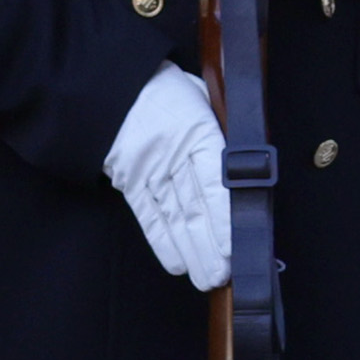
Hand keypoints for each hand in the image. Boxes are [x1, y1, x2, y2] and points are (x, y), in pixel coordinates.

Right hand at [106, 64, 231, 288]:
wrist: (111, 82)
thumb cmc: (165, 89)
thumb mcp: (201, 96)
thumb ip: (222, 125)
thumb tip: (247, 153)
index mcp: (197, 132)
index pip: (214, 180)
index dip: (224, 215)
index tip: (235, 244)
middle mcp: (173, 156)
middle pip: (195, 207)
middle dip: (210, 245)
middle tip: (224, 274)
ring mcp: (150, 170)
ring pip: (174, 217)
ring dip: (190, 251)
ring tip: (206, 277)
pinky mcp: (130, 181)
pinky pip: (148, 216)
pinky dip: (162, 241)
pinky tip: (177, 262)